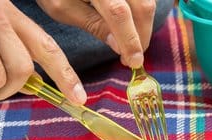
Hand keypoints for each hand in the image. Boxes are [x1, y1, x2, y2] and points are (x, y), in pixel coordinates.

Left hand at [36, 0, 155, 68]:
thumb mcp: (63, 8)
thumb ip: (94, 25)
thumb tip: (119, 47)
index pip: (119, 14)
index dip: (130, 40)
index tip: (134, 62)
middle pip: (143, 5)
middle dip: (143, 34)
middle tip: (134, 56)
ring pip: (148, 0)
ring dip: (144, 23)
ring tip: (131, 41)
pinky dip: (142, 10)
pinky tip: (132, 23)